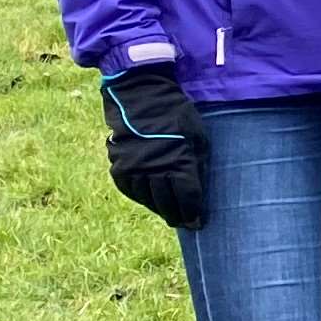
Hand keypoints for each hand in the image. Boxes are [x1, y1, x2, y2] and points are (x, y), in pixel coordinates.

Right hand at [100, 63, 210, 229]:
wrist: (141, 97)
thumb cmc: (177, 115)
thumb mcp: (198, 137)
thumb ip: (199, 165)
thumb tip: (200, 191)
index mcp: (179, 164)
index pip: (188, 199)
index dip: (194, 213)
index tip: (198, 223)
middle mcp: (155, 171)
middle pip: (167, 204)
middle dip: (177, 215)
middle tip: (183, 222)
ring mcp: (135, 171)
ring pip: (148, 200)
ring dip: (159, 208)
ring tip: (168, 212)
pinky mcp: (119, 167)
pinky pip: (131, 191)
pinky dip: (141, 197)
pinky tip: (149, 199)